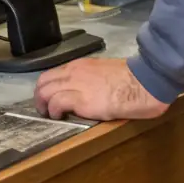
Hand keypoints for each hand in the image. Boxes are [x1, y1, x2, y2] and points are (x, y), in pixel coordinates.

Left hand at [34, 57, 169, 121]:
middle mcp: (74, 72)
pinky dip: (54, 111)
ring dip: (43, 105)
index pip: (53, 73)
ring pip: (45, 91)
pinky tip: (59, 117)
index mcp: (81, 65)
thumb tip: (86, 89)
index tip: (49, 98)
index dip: (47, 87)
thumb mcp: (105, 72)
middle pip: (44, 81)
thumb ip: (91, 78)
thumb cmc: (130, 79)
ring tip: (49, 115)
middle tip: (44, 109)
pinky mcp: (81, 100)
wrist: (143, 82)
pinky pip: (57, 103)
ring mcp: (77, 84)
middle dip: (39, 96)